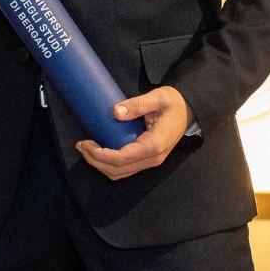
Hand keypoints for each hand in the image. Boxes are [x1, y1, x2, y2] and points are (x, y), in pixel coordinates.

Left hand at [74, 86, 193, 180]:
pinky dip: (109, 164)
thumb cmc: (173, 102)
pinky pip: (126, 169)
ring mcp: (151, 161)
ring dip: (101, 165)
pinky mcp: (148, 159)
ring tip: (86, 149)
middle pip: (118, 170)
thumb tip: (115, 112)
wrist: (189, 110)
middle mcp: (152, 159)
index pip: (121, 158)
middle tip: (80, 145)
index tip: (85, 142)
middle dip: (95, 161)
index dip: (100, 154)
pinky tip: (100, 152)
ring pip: (121, 173)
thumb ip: (137, 104)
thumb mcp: (157, 97)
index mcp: (154, 145)